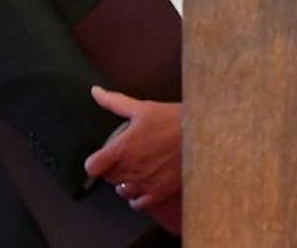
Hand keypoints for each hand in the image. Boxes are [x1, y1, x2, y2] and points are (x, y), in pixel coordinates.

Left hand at [83, 86, 182, 233]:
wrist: (204, 133)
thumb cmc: (173, 119)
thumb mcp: (143, 108)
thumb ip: (115, 103)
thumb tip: (95, 92)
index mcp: (122, 149)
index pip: (93, 167)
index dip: (96, 161)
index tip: (103, 157)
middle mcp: (130, 169)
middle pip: (108, 178)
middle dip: (114, 168)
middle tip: (127, 157)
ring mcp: (144, 183)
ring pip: (122, 190)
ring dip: (125, 182)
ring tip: (136, 171)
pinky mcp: (159, 192)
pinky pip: (138, 203)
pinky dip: (138, 197)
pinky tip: (145, 185)